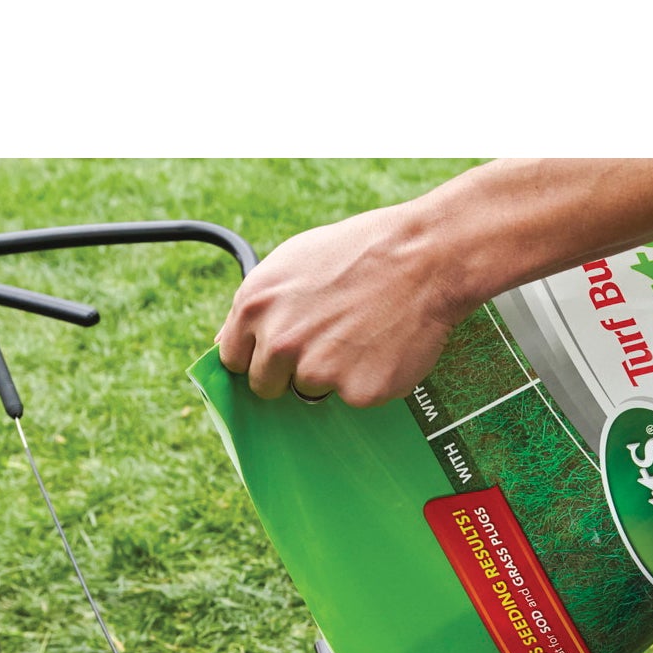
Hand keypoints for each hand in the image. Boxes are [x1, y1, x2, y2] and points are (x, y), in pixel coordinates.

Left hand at [216, 203, 466, 407]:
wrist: (424, 257)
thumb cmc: (360, 254)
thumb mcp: (291, 262)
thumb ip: (259, 306)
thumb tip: (229, 342)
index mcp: (254, 306)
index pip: (234, 360)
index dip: (258, 358)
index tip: (278, 353)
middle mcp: (279, 342)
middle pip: (266, 387)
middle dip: (290, 373)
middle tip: (327, 343)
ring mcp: (317, 371)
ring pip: (311, 392)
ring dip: (333, 375)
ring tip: (360, 334)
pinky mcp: (356, 392)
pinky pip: (354, 398)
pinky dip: (368, 380)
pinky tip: (382, 347)